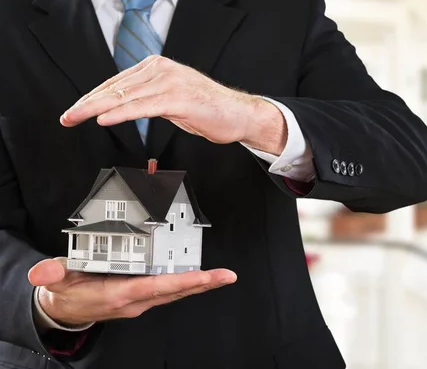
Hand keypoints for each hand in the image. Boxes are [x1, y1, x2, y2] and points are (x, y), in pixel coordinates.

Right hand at [28, 258, 235, 326]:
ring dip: (200, 284)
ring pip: (176, 291)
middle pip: (174, 290)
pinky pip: (170, 290)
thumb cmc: (67, 294)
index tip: (203, 276)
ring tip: (223, 276)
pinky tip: (202, 277)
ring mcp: (141, 300)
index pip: (154, 287)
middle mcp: (136, 300)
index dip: (180, 281)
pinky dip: (188, 282)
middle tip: (227, 275)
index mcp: (118, 294)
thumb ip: (53, 275)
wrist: (66, 310)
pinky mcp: (143, 296)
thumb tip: (43, 272)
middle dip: (202, 283)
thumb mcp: (57, 281)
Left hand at [60, 55, 286, 154]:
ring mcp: (170, 83)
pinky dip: (121, 113)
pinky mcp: (178, 98)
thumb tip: (126, 107)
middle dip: (87, 104)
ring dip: (96, 109)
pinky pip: (143, 107)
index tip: (76, 110)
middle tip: (67, 115)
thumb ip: (149, 99)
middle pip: (115, 88)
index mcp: (158, 67)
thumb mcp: (172, 100)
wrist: (239, 114)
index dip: (93, 97)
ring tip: (76, 118)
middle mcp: (161, 70)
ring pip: (124, 97)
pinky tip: (105, 118)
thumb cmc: (209, 109)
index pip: (116, 82)